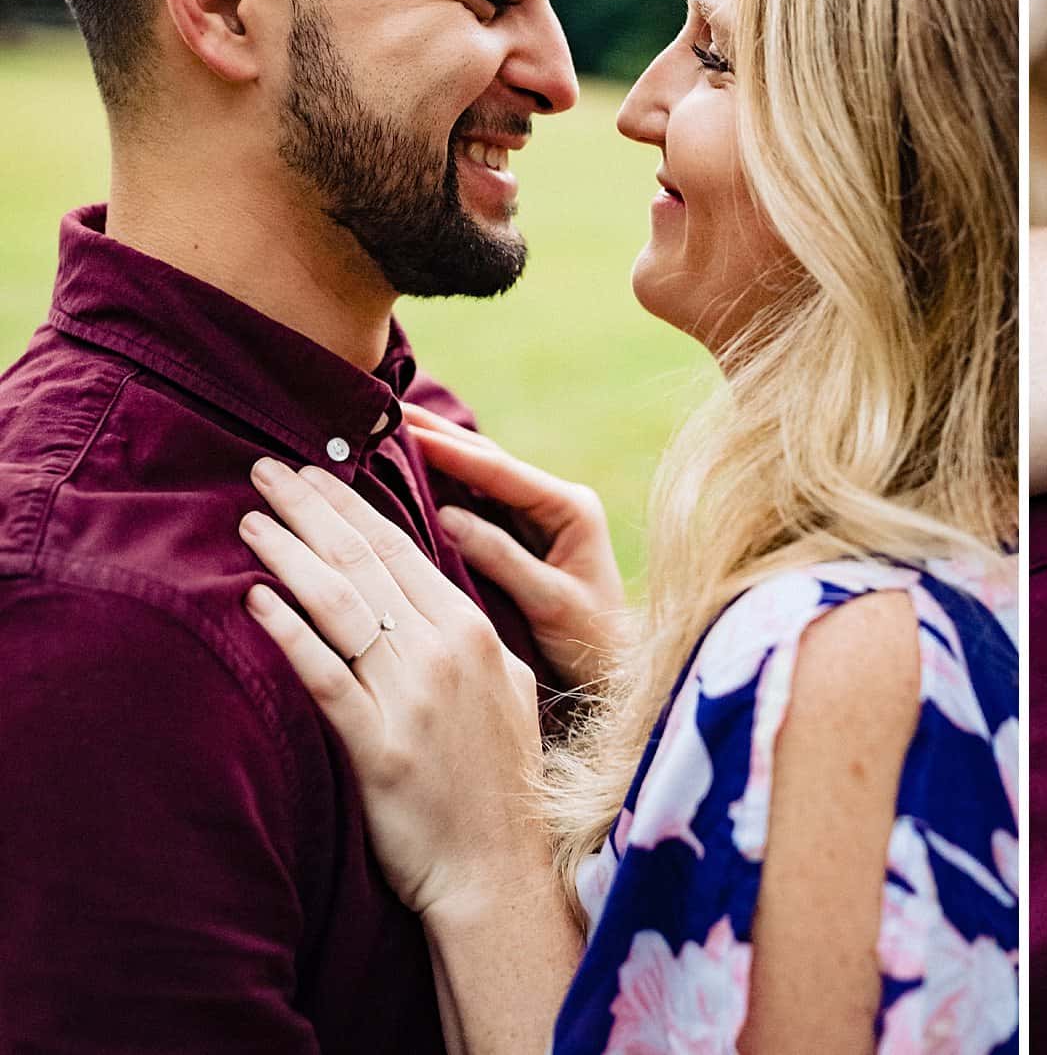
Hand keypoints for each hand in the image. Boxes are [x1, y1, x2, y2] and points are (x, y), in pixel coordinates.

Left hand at [241, 458, 549, 919]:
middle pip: (366, 562)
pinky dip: (289, 632)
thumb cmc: (499, 782)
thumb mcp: (504, 685)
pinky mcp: (378, 748)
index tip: (313, 469)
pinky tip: (256, 600)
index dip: (352, 504)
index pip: (402, 547)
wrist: (498, 870)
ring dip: (291, 554)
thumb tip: (430, 588)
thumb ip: (469, 633)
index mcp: (473, 630)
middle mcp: (444, 651)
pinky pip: (325, 676)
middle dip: (312, 508)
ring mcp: (411, 698)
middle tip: (266, 468)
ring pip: (341, 606)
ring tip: (250, 519)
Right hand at [403, 402, 630, 690]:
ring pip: (479, 478)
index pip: (501, 472)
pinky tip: (412, 475)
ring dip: (439, 455)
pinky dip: (445, 487)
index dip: (453, 450)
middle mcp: (554, 502)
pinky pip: (477, 504)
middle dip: (440, 436)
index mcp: (569, 507)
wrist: (617, 672)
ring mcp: (538, 517)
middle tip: (390, 410)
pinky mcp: (523, 536)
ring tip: (393, 430)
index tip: (408, 429)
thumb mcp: (551, 601)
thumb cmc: (591, 641)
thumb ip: (503, 558)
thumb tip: (447, 516)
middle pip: (489, 461)